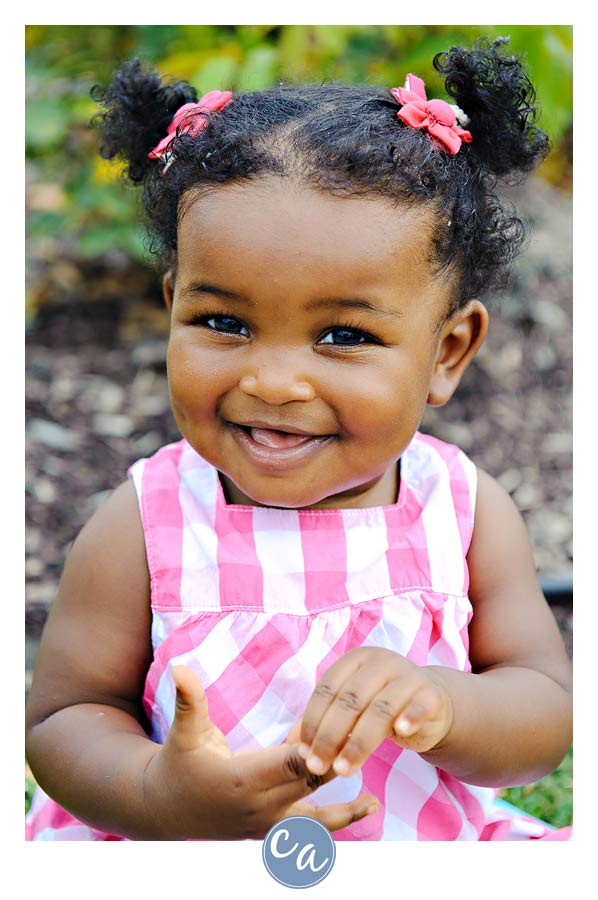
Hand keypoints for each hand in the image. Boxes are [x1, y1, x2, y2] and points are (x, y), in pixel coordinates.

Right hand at [142, 665, 379, 838]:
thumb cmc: (177, 765)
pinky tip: (361, 811)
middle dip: (338, 762)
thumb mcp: (183, 733)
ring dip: (346, 813)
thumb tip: (180, 667)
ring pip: (315, 821)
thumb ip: (189, 700)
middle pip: (310, 783)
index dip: (314, 747)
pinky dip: (335, 823)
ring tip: (375, 803)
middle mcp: (259, 807)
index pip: (289, 762)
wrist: (165, 812)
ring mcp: (266, 825)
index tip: (341, 729)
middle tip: (370, 738)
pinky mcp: (270, 832)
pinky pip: (308, 832)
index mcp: (242, 779)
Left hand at [298, 648, 453, 776]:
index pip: (327, 688)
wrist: (431, 702)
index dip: (312, 721)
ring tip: (343, 770)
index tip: (303, 752)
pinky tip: (400, 734)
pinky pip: (419, 705)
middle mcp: (381, 663)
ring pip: (380, 709)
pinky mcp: (432, 694)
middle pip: (350, 700)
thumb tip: (295, 747)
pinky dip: (409, 718)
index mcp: (355, 660)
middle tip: (317, 767)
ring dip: (359, 743)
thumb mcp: (352, 708)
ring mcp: (408, 676)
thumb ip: (326, 722)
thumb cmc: (380, 705)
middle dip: (330, 737)